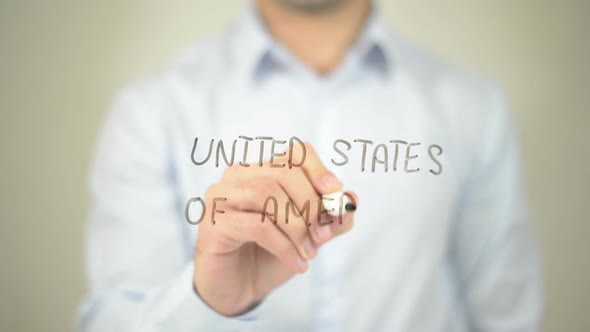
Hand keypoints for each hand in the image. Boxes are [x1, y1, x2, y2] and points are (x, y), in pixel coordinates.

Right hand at [193, 142, 356, 315]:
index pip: (296, 153)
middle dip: (311, 204)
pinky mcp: (213, 222)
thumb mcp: (309, 237)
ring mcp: (221, 197)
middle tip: (323, 236)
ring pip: (267, 193)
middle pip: (284, 173)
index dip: (319, 171)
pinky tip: (296, 263)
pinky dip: (284, 245)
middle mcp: (238, 176)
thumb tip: (351, 200)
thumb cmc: (270, 254)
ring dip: (296, 226)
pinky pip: (256, 225)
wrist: (239, 288)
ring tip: (308, 252)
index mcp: (263, 170)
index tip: (335, 195)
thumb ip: (330, 219)